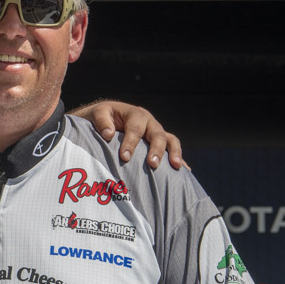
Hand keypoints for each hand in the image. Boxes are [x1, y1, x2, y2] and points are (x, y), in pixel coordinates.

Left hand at [71, 100, 186, 169]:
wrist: (108, 118)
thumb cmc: (103, 117)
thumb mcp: (99, 113)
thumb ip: (102, 121)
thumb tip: (108, 134)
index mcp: (136, 114)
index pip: (135, 129)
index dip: (131, 143)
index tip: (125, 157)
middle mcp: (150, 123)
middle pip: (157, 135)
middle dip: (156, 150)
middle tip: (152, 164)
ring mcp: (157, 132)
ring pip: (170, 141)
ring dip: (174, 153)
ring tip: (175, 166)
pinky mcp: (160, 142)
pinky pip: (172, 149)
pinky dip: (179, 158)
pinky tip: (185, 170)